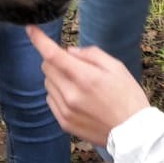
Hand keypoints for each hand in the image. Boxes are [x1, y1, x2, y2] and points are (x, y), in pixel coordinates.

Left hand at [26, 24, 148, 147]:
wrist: (133, 133)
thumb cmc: (128, 97)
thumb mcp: (116, 67)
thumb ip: (91, 54)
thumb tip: (69, 51)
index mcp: (85, 77)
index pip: (53, 54)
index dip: (39, 39)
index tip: (30, 29)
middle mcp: (70, 94)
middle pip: (47, 67)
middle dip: (56, 61)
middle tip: (76, 66)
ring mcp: (65, 110)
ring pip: (47, 83)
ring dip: (57, 78)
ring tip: (80, 85)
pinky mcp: (64, 123)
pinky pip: (51, 100)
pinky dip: (58, 94)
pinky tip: (77, 99)